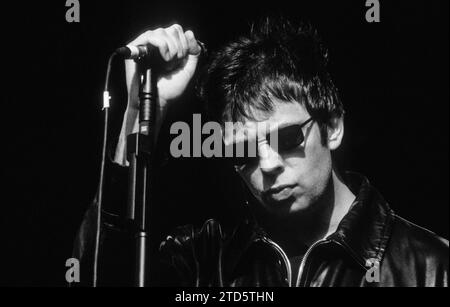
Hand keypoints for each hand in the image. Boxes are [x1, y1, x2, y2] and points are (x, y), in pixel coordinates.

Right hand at [114, 24, 200, 165]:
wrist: (156, 101)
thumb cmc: (169, 90)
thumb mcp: (187, 70)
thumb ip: (193, 53)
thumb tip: (190, 33)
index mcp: (168, 47)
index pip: (179, 31)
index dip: (186, 42)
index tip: (183, 58)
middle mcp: (156, 44)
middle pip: (173, 28)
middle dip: (179, 46)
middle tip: (174, 63)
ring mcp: (145, 45)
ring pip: (163, 31)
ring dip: (171, 48)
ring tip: (167, 64)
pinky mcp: (135, 48)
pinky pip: (151, 35)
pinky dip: (162, 46)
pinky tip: (163, 59)